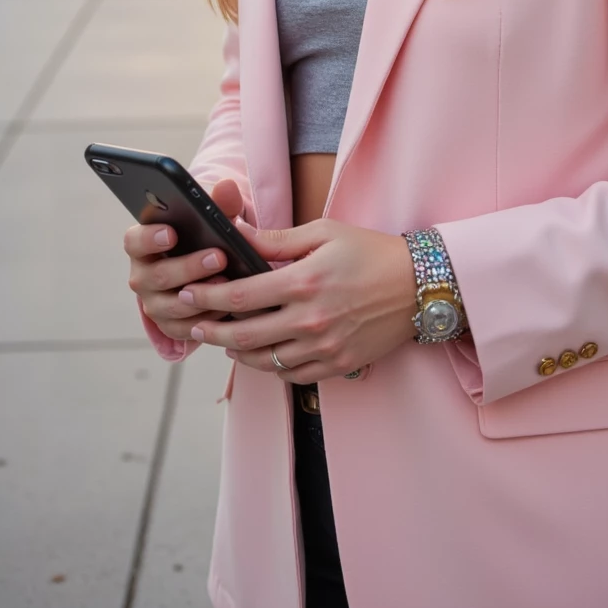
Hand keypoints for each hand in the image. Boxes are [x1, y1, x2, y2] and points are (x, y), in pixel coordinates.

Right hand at [125, 178, 243, 340]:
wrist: (209, 270)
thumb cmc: (204, 237)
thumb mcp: (211, 218)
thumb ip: (218, 203)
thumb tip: (227, 187)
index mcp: (143, 245)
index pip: (134, 241)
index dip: (149, 238)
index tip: (172, 232)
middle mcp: (143, 276)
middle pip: (157, 276)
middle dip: (188, 267)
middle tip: (219, 256)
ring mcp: (154, 303)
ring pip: (171, 306)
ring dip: (200, 296)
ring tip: (227, 283)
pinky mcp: (169, 326)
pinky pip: (185, 329)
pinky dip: (207, 319)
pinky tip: (228, 308)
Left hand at [179, 217, 416, 383]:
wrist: (419, 285)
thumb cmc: (371, 252)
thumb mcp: (324, 233)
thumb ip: (276, 240)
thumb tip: (236, 233)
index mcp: (304, 281)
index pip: (241, 296)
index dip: (208, 297)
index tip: (187, 294)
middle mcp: (311, 319)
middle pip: (245, 336)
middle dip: (212, 332)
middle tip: (194, 326)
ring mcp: (324, 346)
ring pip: (265, 361)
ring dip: (238, 352)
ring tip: (225, 341)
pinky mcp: (338, 365)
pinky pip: (292, 374)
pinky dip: (270, 366)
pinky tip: (262, 354)